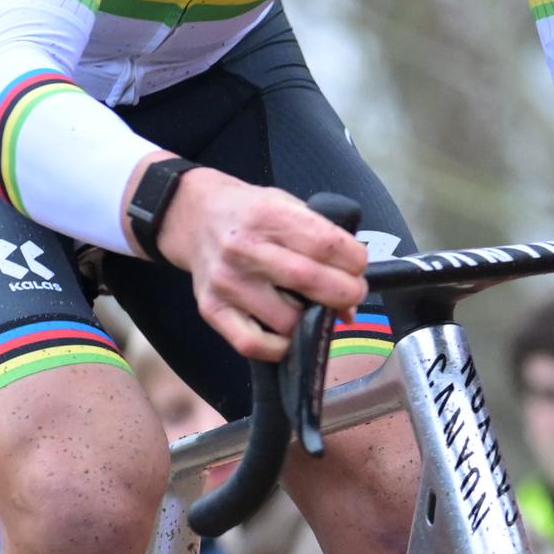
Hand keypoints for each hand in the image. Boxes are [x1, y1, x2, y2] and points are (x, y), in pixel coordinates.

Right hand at [147, 163, 368, 361]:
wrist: (195, 215)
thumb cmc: (252, 213)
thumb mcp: (287, 205)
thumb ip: (322, 243)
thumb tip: (350, 302)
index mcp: (268, 214)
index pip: (325, 244)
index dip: (354, 260)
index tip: (359, 266)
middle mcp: (244, 248)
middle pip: (310, 280)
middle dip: (345, 293)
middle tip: (352, 293)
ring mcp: (226, 282)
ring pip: (287, 320)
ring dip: (314, 322)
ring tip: (317, 309)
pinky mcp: (211, 309)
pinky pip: (253, 345)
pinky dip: (280, 348)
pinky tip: (291, 334)